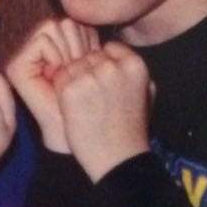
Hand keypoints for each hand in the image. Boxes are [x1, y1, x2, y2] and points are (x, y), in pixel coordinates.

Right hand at [5, 18, 99, 150]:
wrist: (77, 132)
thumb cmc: (90, 105)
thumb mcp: (94, 67)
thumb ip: (89, 42)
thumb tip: (85, 19)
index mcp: (57, 51)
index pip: (76, 23)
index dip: (89, 42)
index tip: (90, 68)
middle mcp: (38, 52)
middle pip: (65, 21)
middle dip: (80, 46)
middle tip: (79, 73)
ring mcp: (25, 58)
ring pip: (53, 25)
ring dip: (69, 51)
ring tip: (68, 76)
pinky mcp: (16, 65)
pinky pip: (43, 37)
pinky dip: (55, 54)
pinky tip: (56, 76)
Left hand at [53, 40, 152, 181]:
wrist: (117, 158)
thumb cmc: (132, 128)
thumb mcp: (147, 91)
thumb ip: (131, 67)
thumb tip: (111, 49)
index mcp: (134, 64)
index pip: (108, 48)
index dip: (103, 66)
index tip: (106, 86)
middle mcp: (113, 66)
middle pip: (88, 56)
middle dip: (88, 73)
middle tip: (95, 99)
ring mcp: (90, 77)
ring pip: (72, 65)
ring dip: (74, 81)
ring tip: (87, 106)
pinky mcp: (71, 89)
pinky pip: (60, 78)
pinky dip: (63, 92)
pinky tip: (76, 109)